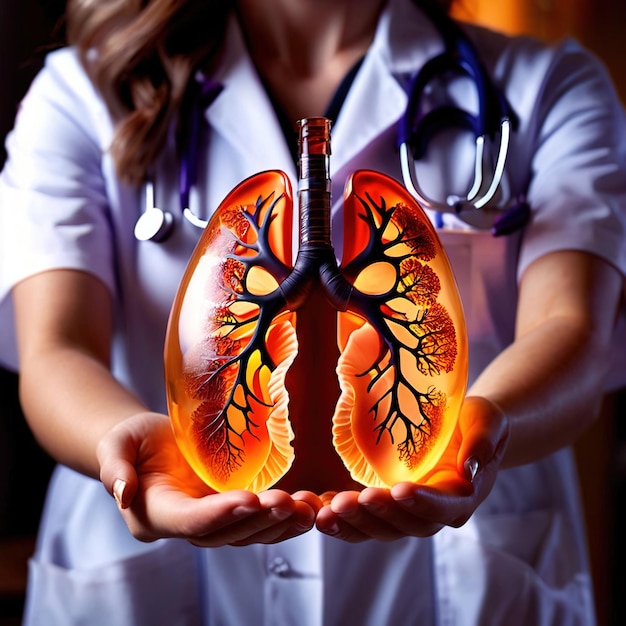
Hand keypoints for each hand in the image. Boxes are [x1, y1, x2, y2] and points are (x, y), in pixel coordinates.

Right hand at [97, 412, 321, 545]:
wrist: (150, 446)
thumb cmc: (133, 440)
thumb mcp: (117, 443)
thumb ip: (115, 466)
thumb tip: (121, 492)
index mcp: (157, 514)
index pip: (190, 521)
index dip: (219, 514)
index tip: (249, 500)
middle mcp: (186, 527)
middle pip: (225, 533)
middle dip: (258, 520)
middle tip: (288, 502)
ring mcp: (211, 522)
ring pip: (248, 535)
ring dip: (278, 525)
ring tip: (307, 508)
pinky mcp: (231, 513)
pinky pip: (259, 524)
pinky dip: (284, 521)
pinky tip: (308, 509)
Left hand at [315, 396, 508, 541]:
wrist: (463, 429)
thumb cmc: (476, 422)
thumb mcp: (487, 423)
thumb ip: (483, 442)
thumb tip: (470, 469)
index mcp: (460, 497)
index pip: (442, 508)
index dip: (421, 503)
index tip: (399, 490)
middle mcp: (432, 513)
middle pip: (405, 525)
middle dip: (376, 515)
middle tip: (349, 501)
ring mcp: (406, 513)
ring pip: (379, 529)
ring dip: (352, 524)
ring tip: (325, 512)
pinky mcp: (385, 506)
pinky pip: (361, 520)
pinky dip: (340, 521)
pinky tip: (316, 512)